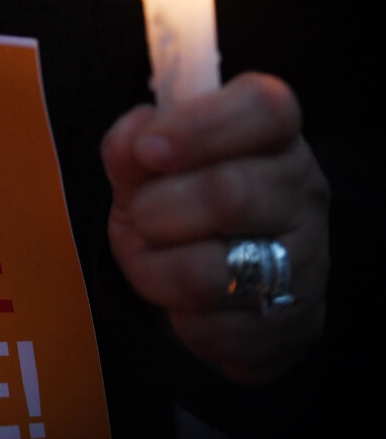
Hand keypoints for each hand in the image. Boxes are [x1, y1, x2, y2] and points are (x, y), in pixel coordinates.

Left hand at [102, 72, 329, 383]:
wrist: (209, 294)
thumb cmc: (175, 214)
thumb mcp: (145, 174)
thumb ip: (131, 150)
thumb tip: (134, 136)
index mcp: (272, 138)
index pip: (264, 109)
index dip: (201, 127)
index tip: (148, 150)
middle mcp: (302, 192)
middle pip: (230, 195)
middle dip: (157, 211)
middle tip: (139, 218)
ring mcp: (307, 260)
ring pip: (213, 272)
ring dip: (155, 272)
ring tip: (152, 264)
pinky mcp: (294, 323)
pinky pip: (214, 329)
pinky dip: (178, 320)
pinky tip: (182, 306)